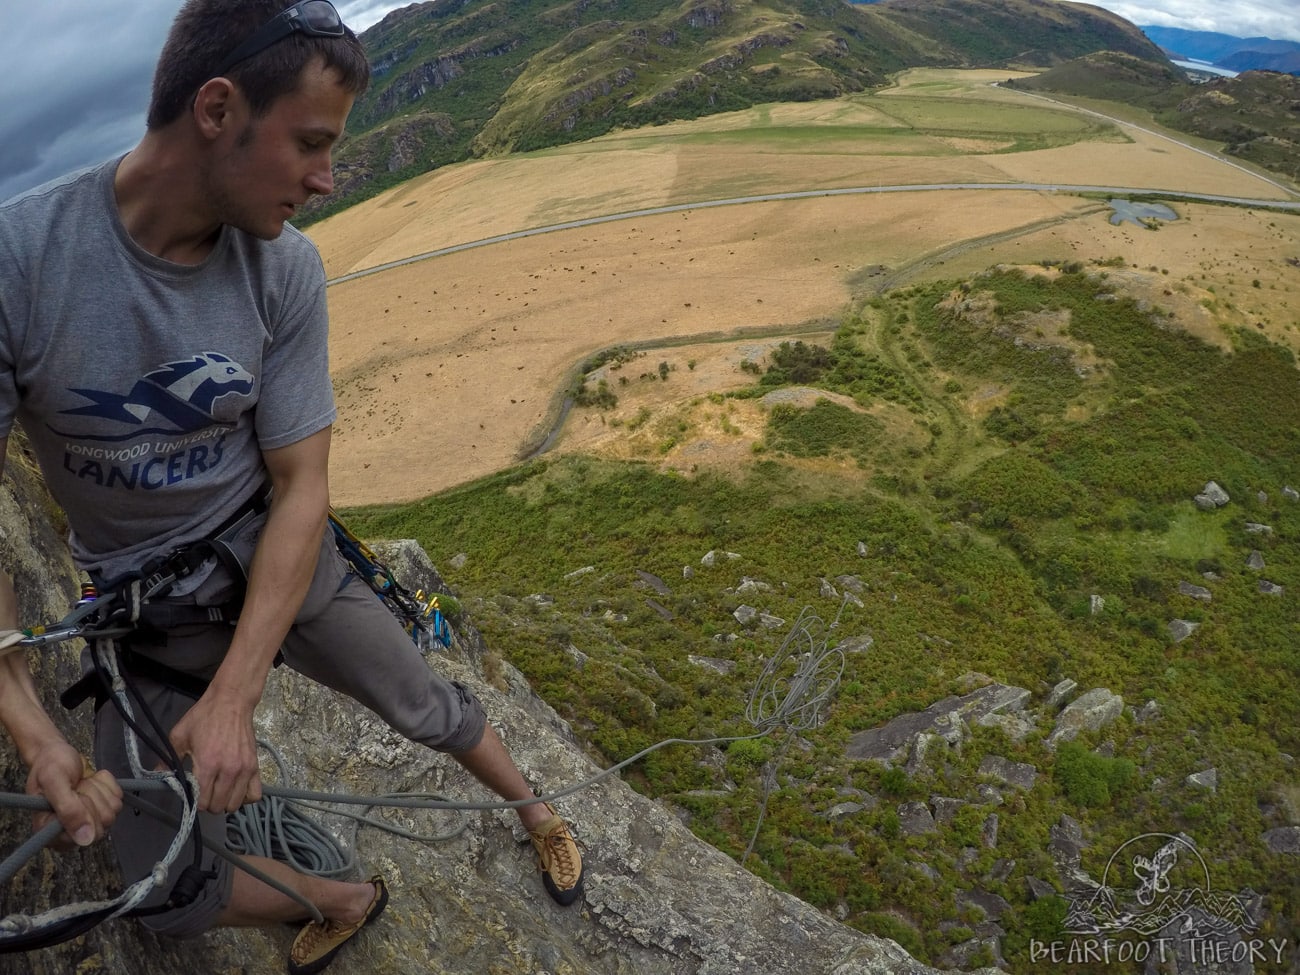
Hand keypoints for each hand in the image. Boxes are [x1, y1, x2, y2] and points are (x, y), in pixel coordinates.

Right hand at [25, 741, 121, 849]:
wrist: (58, 753)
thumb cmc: (50, 765)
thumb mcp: (53, 781)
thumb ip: (68, 809)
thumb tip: (85, 839)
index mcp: (50, 832)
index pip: (82, 837)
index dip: (84, 812)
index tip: (73, 794)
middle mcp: (70, 832)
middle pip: (101, 825)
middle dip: (92, 798)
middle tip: (77, 786)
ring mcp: (90, 820)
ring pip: (112, 812)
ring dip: (98, 790)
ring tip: (82, 782)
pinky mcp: (104, 807)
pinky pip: (118, 799)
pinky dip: (107, 785)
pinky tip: (92, 780)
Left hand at [168, 687, 260, 812]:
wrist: (232, 701)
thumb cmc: (204, 717)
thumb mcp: (180, 735)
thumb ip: (168, 759)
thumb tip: (158, 778)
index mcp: (207, 765)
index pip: (202, 801)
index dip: (194, 800)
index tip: (192, 790)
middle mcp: (228, 771)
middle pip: (218, 806)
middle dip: (208, 803)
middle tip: (204, 790)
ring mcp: (244, 770)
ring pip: (235, 804)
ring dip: (225, 801)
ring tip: (219, 791)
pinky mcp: (255, 766)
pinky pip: (254, 794)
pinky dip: (245, 797)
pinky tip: (236, 790)